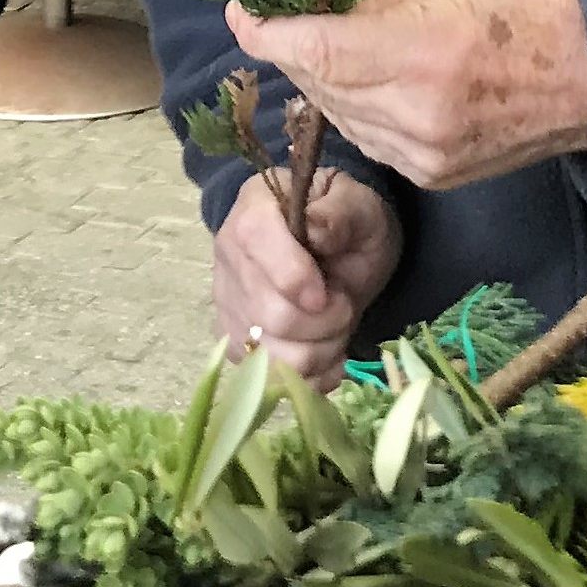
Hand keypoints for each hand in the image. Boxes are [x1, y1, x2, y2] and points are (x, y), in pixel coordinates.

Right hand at [212, 171, 402, 375]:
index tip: (332, 291)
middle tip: (344, 304)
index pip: (256, 241)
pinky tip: (327, 351)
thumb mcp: (358, 206)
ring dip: (321, 351)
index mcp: (254, 209)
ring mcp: (228, 304)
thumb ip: (340, 214)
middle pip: (270, 316)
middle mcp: (229, 256)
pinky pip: (271, 380)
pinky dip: (311, 374)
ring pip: (272, 357)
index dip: (296, 277)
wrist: (341, 248)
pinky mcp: (236, 342)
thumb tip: (316, 233)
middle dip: (325, 321)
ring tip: (335, 327)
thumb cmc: (349, 223)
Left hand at [227, 0, 586, 190]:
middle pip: (318, 85)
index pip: (314, 51)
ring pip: (338, 117)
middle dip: (295, 49)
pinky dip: (357, 109)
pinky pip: (368, 140)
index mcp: (420, 52)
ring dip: (323, 81)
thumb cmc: (527, 7)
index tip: (244, 10)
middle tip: (288, 12)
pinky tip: (372, 82)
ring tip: (334, 44)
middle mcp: (414, 114)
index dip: (268, 33)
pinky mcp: (432, 177)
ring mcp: (422, 154)